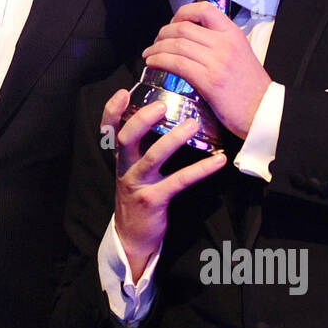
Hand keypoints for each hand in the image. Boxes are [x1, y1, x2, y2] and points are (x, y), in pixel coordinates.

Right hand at [107, 92, 227, 278]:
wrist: (132, 236)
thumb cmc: (139, 195)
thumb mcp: (134, 168)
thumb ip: (143, 146)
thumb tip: (167, 115)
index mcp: (120, 157)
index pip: (109, 130)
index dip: (112, 110)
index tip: (123, 91)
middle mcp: (125, 168)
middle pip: (125, 138)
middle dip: (141, 120)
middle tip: (162, 106)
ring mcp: (138, 184)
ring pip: (152, 157)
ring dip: (172, 140)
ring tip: (192, 125)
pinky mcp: (154, 200)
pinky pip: (178, 181)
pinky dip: (200, 170)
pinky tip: (218, 161)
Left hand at [141, 1, 271, 139]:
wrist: (264, 111)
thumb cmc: (250, 87)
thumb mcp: (240, 54)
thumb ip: (220, 44)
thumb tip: (193, 40)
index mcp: (233, 34)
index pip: (204, 9)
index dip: (182, 13)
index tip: (172, 24)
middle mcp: (224, 43)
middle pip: (183, 28)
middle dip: (162, 34)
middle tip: (156, 43)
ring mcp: (217, 61)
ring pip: (176, 45)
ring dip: (156, 48)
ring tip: (149, 55)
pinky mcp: (209, 81)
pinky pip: (177, 64)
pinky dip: (160, 61)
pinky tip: (153, 64)